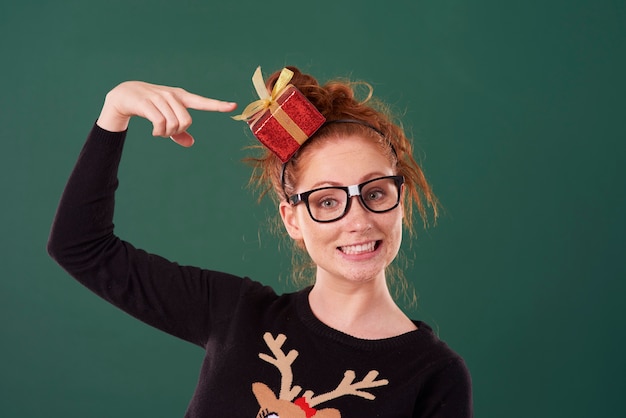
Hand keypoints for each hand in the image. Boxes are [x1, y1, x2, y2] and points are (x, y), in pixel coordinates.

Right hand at [96, 81, 236, 146]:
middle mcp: (173, 95)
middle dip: (178, 132)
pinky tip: (154, 132)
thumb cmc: (150, 107)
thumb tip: (191, 144)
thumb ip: (179, 132)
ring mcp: (160, 97)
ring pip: (174, 124)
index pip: (202, 102)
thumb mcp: (166, 118)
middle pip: (186, 122)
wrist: (124, 95)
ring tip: (159, 131)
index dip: (218, 105)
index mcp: (181, 97)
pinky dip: (159, 132)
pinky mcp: (148, 103)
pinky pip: (161, 123)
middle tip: (167, 132)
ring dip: (166, 134)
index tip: (233, 106)